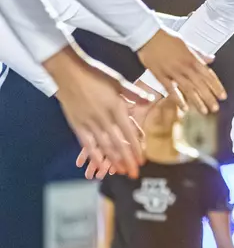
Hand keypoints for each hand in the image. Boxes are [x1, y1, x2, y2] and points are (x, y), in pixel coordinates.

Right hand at [45, 47, 150, 178]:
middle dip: (127, 160)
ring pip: (104, 146)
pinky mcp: (77, 125)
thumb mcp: (118, 81)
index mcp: (116, 107)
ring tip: (120, 172)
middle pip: (118, 143)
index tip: (141, 161)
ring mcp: (90, 123)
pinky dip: (93, 156)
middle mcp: (104, 118)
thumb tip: (150, 100)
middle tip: (134, 174)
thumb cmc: (96, 75)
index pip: (129, 132)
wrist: (69, 73)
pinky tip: (98, 166)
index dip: (136, 148)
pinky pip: (87, 144)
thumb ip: (134, 93)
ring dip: (113, 160)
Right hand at [137, 29, 225, 114]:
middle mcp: (185, 66)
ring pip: (188, 89)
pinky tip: (185, 108)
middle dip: (209, 97)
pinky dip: (178, 99)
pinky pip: (171, 90)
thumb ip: (200, 54)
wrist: (148, 35)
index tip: (222, 96)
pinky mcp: (161, 76)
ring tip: (204, 111)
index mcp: (192, 58)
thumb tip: (211, 59)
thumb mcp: (186, 44)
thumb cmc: (166, 38)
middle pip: (200, 84)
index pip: (208, 75)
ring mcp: (173, 72)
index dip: (216, 86)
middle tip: (216, 108)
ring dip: (197, 101)